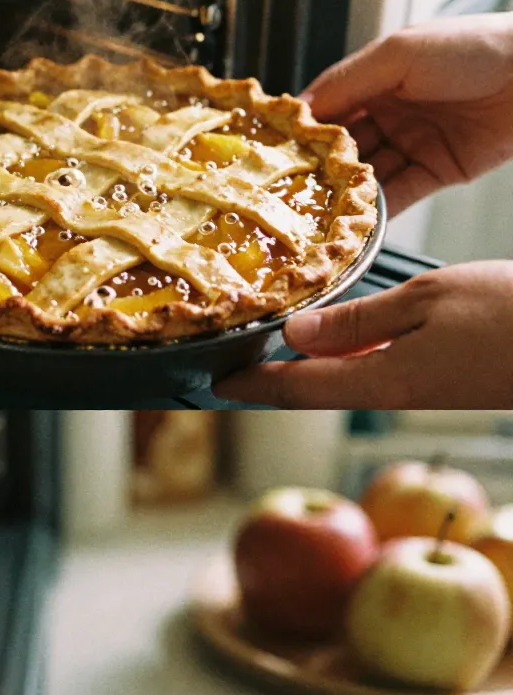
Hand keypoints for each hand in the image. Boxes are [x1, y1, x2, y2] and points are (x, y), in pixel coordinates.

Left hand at [214, 262, 512, 408]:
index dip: (250, 389)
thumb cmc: (509, 315)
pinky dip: (344, 354)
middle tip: (229, 361)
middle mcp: (393, 393)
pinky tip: (335, 334)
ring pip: (343, 379)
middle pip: (313, 390)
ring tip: (268, 342)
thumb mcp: (425, 301)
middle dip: (269, 379)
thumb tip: (294, 334)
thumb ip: (358, 321)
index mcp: (382, 381)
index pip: (296, 391)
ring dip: (303, 366)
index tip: (211, 386)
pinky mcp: (440, 378)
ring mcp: (419, 388)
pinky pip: (375, 369)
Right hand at [302, 14, 512, 214]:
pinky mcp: (439, 171)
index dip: (301, 129)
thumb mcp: (398, 54)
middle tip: (288, 191)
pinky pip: (402, 195)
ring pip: (369, 175)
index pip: (327, 107)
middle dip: (318, 168)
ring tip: (316, 213)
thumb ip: (348, 80)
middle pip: (344, 147)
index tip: (272, 151)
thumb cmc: (472, 47)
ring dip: (346, 193)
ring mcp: (413, 142)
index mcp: (376, 77)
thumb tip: (302, 108)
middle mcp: (390, 111)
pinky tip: (356, 222)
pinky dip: (379, 211)